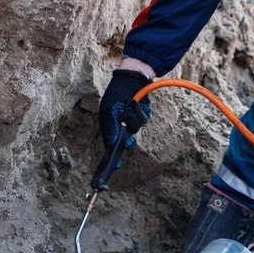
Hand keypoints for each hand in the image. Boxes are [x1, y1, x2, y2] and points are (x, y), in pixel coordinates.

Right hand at [92, 70, 153, 189]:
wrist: (132, 77)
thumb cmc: (117, 94)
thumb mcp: (109, 112)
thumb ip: (111, 130)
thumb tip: (113, 146)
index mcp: (109, 127)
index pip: (109, 149)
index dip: (109, 164)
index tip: (109, 175)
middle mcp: (120, 126)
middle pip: (126, 142)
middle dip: (127, 138)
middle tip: (127, 139)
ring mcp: (131, 121)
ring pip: (136, 130)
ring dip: (134, 118)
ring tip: (131, 106)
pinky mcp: (141, 115)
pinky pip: (144, 120)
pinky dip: (142, 112)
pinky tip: (139, 103)